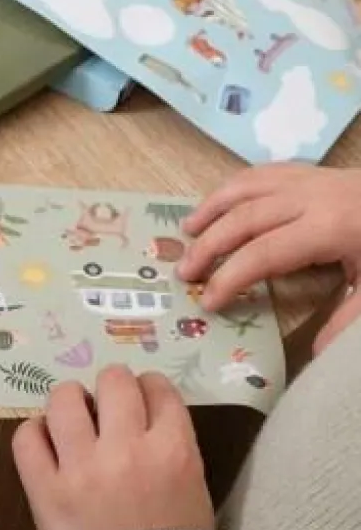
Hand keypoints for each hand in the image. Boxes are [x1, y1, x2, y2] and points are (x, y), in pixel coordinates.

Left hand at [12, 367, 212, 529]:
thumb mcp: (192, 490)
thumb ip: (171, 445)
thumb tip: (142, 409)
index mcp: (173, 452)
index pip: (159, 389)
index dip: (148, 387)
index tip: (141, 395)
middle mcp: (128, 451)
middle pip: (113, 381)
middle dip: (111, 386)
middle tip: (106, 404)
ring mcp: (83, 469)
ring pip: (64, 399)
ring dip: (70, 401)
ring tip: (72, 415)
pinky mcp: (46, 491)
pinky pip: (26, 437)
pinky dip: (33, 433)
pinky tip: (45, 441)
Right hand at [177, 164, 360, 314]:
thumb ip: (349, 320)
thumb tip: (315, 357)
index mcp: (329, 228)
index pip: (263, 253)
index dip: (231, 277)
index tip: (208, 301)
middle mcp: (310, 197)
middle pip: (243, 218)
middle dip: (209, 246)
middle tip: (184, 272)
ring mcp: (308, 179)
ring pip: (245, 187)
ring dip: (211, 208)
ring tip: (186, 230)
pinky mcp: (311, 171)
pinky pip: (261, 172)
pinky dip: (233, 187)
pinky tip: (219, 202)